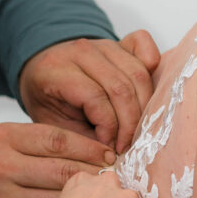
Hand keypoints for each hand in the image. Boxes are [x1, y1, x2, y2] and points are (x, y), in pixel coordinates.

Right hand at [0, 122, 118, 197]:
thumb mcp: (15, 143)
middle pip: (63, 169)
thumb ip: (49, 142)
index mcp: (2, 137)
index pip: (59, 140)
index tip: (111, 155)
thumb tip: (104, 151)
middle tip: (115, 177)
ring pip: (61, 197)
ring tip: (106, 196)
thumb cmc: (0, 169)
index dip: (91, 148)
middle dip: (95, 174)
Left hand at [19, 30, 160, 153]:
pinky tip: (148, 93)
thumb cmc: (48, 98)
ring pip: (137, 74)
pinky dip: (153, 65)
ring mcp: (104, 45)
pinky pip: (144, 47)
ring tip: (137, 130)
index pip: (94, 97)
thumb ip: (81, 137)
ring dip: (144, 107)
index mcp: (57, 70)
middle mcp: (82, 51)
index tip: (111, 148)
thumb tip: (112, 154)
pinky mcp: (120, 42)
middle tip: (128, 145)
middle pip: (121, 88)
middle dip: (130, 123)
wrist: (43, 67)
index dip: (109, 127)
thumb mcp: (53, 123)